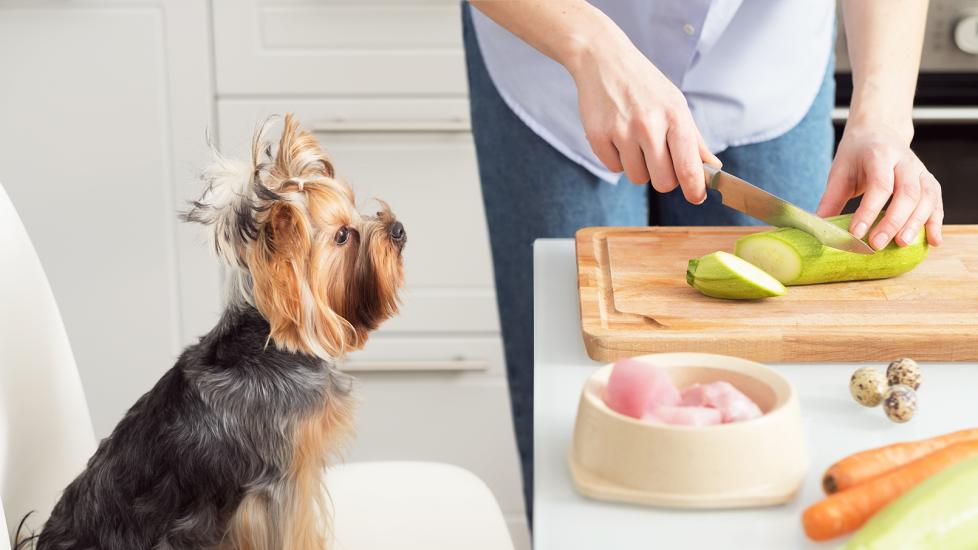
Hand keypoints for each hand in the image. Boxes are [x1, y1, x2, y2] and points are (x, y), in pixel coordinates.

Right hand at [566, 36, 720, 203]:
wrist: (604, 60)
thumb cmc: (644, 84)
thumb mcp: (675, 104)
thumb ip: (694, 139)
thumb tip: (713, 168)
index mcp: (675, 116)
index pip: (689, 167)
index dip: (695, 189)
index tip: (696, 198)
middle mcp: (649, 125)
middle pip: (662, 182)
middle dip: (663, 179)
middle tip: (660, 162)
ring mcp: (621, 131)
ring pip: (637, 178)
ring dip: (638, 167)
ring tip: (635, 142)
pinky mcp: (598, 136)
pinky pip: (613, 168)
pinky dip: (617, 158)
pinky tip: (617, 136)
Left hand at [816, 124, 942, 248]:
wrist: (879, 131)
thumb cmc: (856, 155)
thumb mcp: (839, 172)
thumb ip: (830, 200)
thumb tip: (819, 230)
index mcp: (879, 155)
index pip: (879, 185)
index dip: (869, 211)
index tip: (856, 233)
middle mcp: (904, 161)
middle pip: (907, 192)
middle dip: (893, 221)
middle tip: (877, 244)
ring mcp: (920, 170)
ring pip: (926, 197)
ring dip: (917, 223)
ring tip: (902, 244)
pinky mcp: (929, 180)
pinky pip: (936, 201)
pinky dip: (936, 221)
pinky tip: (933, 240)